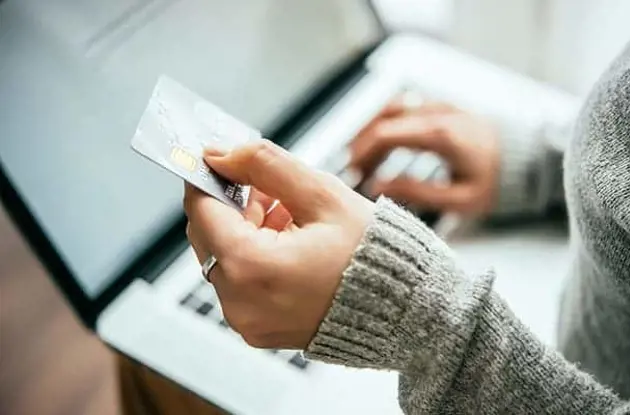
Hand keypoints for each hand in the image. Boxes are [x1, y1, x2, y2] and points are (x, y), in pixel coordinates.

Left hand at [184, 139, 373, 349]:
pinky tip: (291, 244)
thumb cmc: (373, 256)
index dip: (207, 177)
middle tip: (270, 189)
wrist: (403, 308)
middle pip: (208, 235)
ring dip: (246, 230)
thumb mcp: (322, 196)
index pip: (201, 209)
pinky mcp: (257, 329)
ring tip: (292, 219)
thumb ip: (266, 165)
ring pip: (223, 257)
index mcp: (251, 268)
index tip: (218, 159)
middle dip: (233, 204)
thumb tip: (222, 154)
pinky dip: (255, 257)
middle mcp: (240, 302)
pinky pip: (239, 282)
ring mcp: (247, 321)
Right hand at [350, 94, 500, 214]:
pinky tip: (382, 142)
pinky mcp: (444, 107)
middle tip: (352, 171)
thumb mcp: (460, 200)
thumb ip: (417, 192)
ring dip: (371, 130)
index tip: (352, 175)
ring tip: (361, 158)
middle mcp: (437, 113)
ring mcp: (440, 106)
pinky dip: (387, 122)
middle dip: (361, 145)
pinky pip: (405, 106)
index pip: (385, 135)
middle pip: (383, 119)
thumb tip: (378, 186)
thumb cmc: (498, 183)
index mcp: (440, 135)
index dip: (362, 154)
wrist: (530, 161)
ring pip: (391, 107)